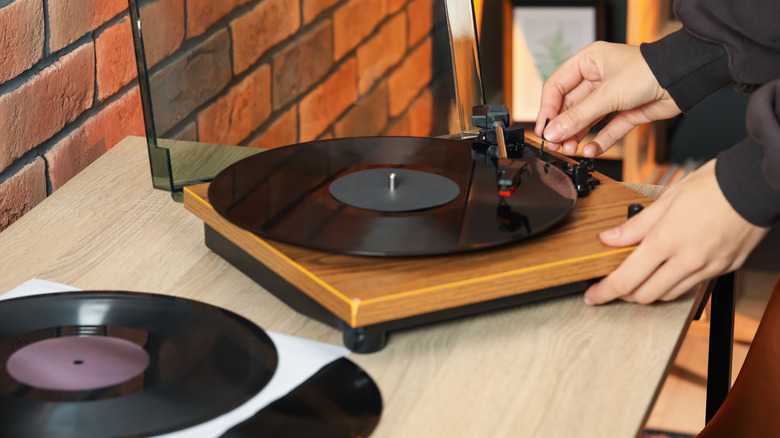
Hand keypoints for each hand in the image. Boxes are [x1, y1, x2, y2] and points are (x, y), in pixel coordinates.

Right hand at [535, 42, 680, 156]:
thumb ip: (578, 116)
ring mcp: (611, 96)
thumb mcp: (607, 94)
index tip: (543, 129)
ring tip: (570, 150)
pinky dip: (599, 141)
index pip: (556, 87)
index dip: (547, 109)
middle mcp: (597, 78)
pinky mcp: (626, 112)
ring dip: (577, 136)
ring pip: (586, 120)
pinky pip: (607, 129)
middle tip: (555, 145)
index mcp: (588, 62)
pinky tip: (590, 151)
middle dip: (563, 127)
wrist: (684, 79)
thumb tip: (553, 132)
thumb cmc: (649, 70)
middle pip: (570, 106)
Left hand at [584, 160, 768, 304]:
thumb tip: (609, 238)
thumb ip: (635, 225)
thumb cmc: (714, 185)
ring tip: (639, 276)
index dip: (604, 292)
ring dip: (649, 291)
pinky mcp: (724, 269)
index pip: (626, 280)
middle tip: (614, 284)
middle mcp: (688, 261)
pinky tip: (668, 271)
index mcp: (667, 241)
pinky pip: (692, 286)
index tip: (593, 295)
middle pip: (645, 295)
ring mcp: (708, 268)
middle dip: (624, 294)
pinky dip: (674, 284)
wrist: (756, 184)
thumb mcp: (666, 199)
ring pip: (668, 295)